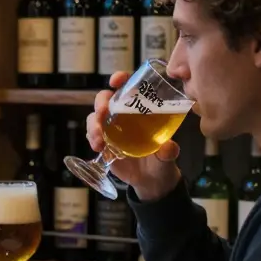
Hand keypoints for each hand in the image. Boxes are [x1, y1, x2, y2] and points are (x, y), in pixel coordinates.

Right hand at [86, 71, 182, 201]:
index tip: (116, 81)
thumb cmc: (162, 160)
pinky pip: (92, 135)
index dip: (120, 79)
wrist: (151, 180)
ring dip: (93, 125)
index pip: (128, 87)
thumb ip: (169, 151)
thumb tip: (168, 148)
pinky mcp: (103, 143)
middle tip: (103, 112)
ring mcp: (111, 128)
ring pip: (94, 117)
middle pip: (105, 99)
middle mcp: (122, 115)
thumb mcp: (168, 155)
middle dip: (101, 102)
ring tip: (99, 140)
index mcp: (140, 109)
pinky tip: (98, 148)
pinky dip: (92, 139)